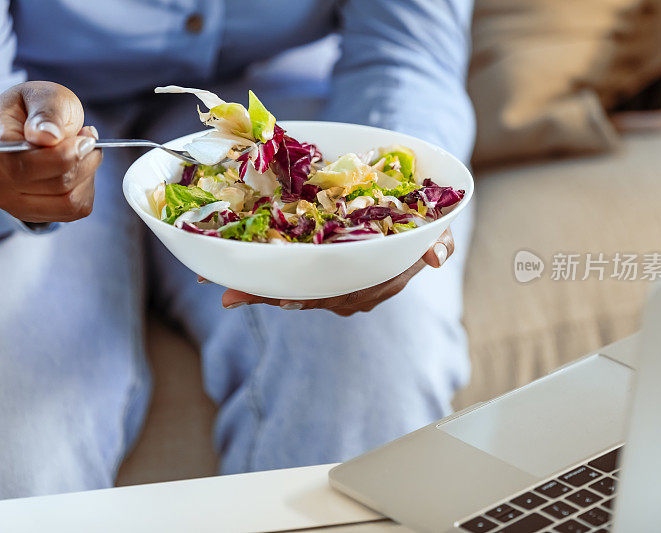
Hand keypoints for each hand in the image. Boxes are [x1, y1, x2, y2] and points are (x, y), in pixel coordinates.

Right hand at [0, 81, 101, 222]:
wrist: (16, 129)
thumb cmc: (31, 110)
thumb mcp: (42, 96)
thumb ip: (46, 113)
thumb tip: (47, 137)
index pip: (30, 165)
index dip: (68, 154)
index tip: (87, 136)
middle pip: (59, 184)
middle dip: (85, 159)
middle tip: (88, 138)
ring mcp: (12, 202)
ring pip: (70, 202)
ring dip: (88, 175)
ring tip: (82, 152)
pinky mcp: (33, 214)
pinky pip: (74, 210)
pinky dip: (85, 189)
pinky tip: (77, 169)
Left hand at [207, 228, 454, 315]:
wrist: (408, 205)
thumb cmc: (422, 217)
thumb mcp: (436, 226)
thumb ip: (439, 240)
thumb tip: (436, 255)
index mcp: (378, 281)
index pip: (343, 294)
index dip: (314, 298)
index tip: (288, 300)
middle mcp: (353, 288)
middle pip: (308, 296)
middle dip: (270, 296)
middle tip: (233, 295)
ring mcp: (334, 281)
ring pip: (293, 289)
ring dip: (256, 288)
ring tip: (221, 287)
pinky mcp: (317, 267)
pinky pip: (287, 275)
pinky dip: (258, 274)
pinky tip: (224, 272)